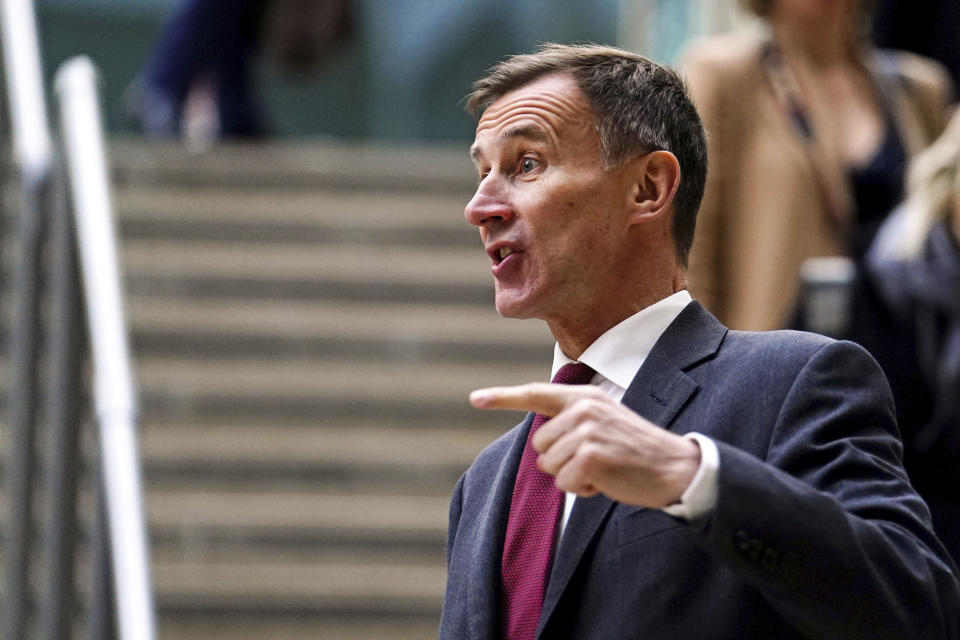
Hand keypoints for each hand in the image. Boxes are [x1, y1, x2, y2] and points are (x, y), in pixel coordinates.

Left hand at [470, 383, 700, 507]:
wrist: (674, 468)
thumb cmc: (635, 451)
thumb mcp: (603, 423)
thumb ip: (572, 423)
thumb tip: (541, 443)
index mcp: (584, 397)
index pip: (535, 393)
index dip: (502, 397)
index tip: (475, 398)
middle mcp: (582, 408)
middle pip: (539, 446)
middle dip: (561, 461)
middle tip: (597, 460)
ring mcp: (585, 431)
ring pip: (549, 467)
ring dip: (572, 477)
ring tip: (604, 469)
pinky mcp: (590, 456)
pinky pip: (565, 483)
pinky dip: (582, 491)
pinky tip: (606, 481)